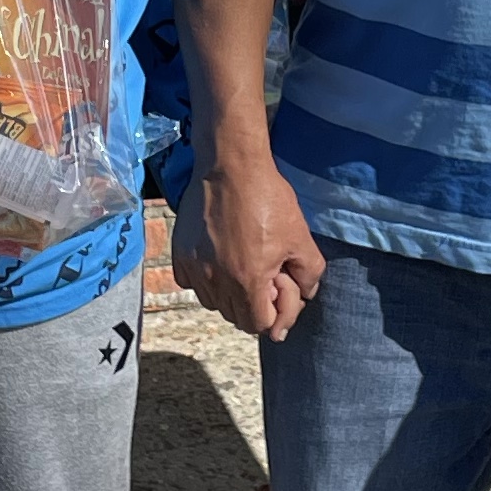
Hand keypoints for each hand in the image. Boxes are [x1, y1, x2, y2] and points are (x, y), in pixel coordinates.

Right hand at [171, 153, 326, 342]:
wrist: (231, 166)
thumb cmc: (267, 198)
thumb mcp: (301, 236)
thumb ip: (309, 274)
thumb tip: (306, 294)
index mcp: (249, 281)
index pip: (257, 324)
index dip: (272, 314)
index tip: (276, 291)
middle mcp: (217, 280)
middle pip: (234, 316)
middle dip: (252, 305)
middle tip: (262, 277)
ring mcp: (195, 267)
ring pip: (211, 302)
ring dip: (228, 295)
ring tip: (241, 267)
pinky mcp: (180, 252)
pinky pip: (191, 283)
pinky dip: (205, 280)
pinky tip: (219, 259)